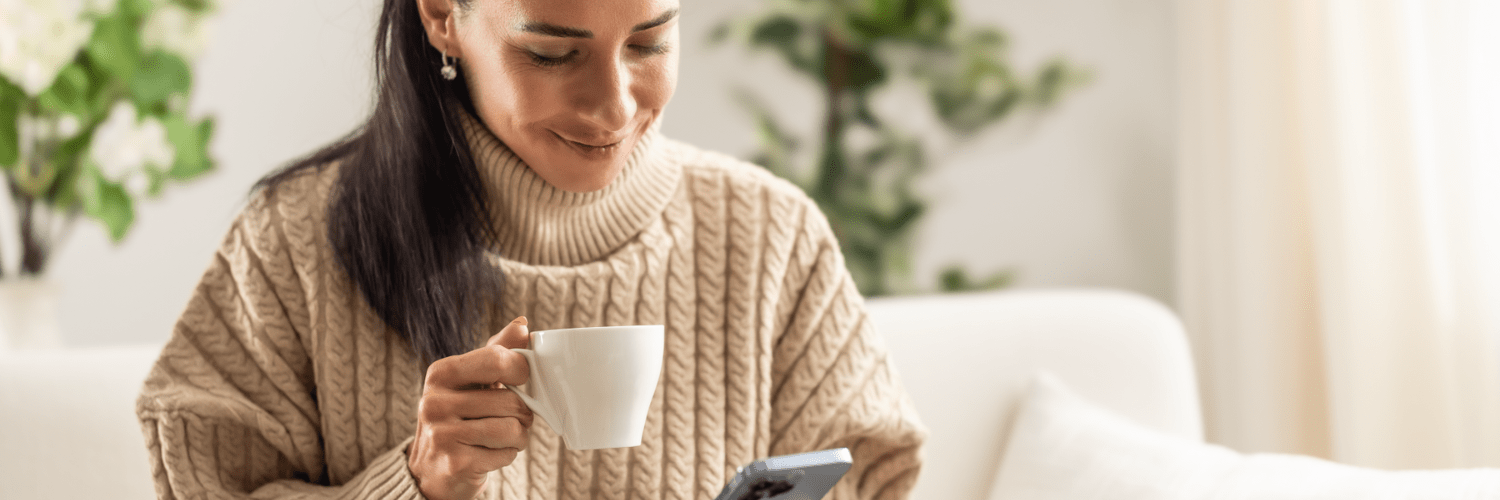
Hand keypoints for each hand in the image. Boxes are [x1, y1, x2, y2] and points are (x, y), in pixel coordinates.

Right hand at [408, 317, 534, 499]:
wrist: (431, 469)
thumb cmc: (458, 418)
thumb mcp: (471, 381)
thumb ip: (497, 352)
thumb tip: (522, 323)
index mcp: (441, 374)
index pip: (497, 359)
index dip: (521, 370)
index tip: (521, 379)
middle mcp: (434, 402)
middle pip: (511, 400)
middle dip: (522, 413)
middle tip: (511, 417)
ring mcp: (442, 434)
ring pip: (512, 428)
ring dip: (517, 436)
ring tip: (501, 436)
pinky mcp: (455, 463)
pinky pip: (506, 454)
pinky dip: (506, 455)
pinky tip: (488, 453)